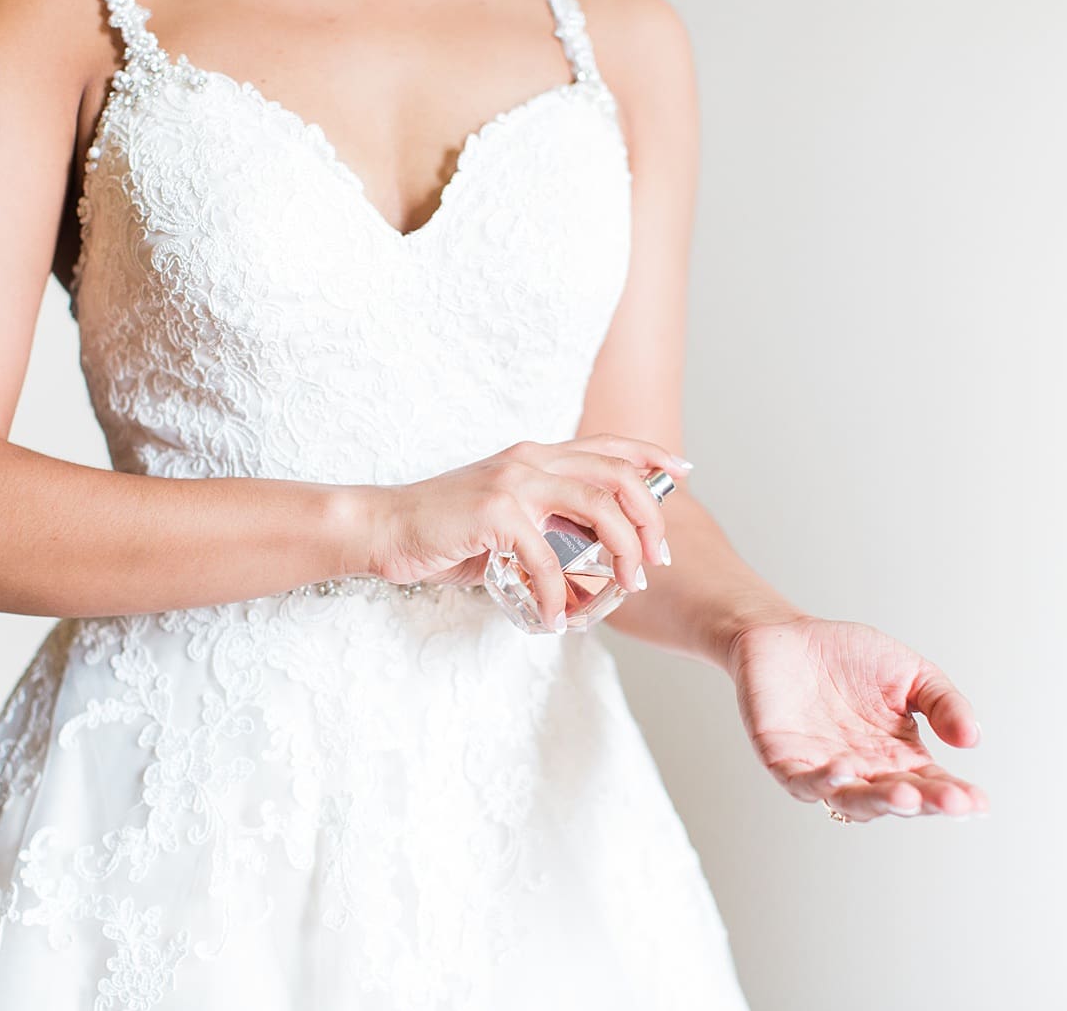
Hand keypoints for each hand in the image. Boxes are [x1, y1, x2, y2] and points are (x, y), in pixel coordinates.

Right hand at [365, 434, 689, 627]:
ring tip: (625, 589)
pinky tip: (555, 620)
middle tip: (655, 562)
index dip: (651, 455)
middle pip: (617, 476)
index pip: (607, 444)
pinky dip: (558, 596)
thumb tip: (583, 555)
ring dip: (622, 552)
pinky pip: (546, 560)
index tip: (683, 472)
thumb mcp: (502, 516)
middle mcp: (530, 459)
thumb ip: (542, 523)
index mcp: (535, 455)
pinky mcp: (494, 514)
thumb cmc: (441, 530)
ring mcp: (513, 483)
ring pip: (597, 509)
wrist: (383, 528)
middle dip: (649, 520)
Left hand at [725, 615, 988, 821]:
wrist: (789, 635)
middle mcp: (865, 770)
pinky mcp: (785, 761)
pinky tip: (843, 771)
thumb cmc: (849, 656)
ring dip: (879, 801)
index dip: (955, 796)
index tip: (979, 803)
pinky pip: (804, 782)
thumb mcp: (911, 673)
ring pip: (853, 800)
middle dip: (926, 803)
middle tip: (951, 801)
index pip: (932, 784)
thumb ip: (943, 703)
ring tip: (905, 795)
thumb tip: (973, 739)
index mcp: (899, 756)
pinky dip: (822, 782)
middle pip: (898, 799)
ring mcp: (825, 769)